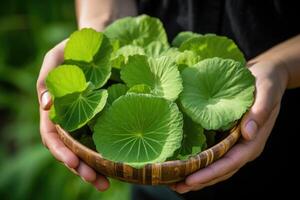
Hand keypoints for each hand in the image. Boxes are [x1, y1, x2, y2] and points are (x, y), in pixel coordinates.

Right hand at [36, 40, 109, 190]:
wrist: (98, 44)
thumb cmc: (73, 49)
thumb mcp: (57, 57)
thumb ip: (47, 78)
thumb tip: (45, 104)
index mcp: (55, 110)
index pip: (53, 137)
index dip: (61, 152)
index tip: (73, 163)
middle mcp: (71, 120)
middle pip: (71, 151)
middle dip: (82, 169)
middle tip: (98, 182)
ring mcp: (87, 121)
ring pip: (87, 150)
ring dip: (95, 169)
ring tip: (107, 183)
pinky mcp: (104, 118)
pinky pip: (104, 138)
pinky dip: (108, 154)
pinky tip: (119, 165)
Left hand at [170, 59, 287, 192]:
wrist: (263, 74)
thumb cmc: (266, 81)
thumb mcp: (267, 91)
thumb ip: (260, 111)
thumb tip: (247, 134)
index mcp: (253, 141)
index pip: (231, 162)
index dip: (211, 172)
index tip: (191, 178)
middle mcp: (242, 147)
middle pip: (220, 170)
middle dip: (199, 179)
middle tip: (176, 186)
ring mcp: (232, 143)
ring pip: (214, 164)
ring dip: (195, 174)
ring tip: (174, 182)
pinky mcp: (223, 135)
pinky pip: (210, 152)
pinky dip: (196, 160)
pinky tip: (181, 163)